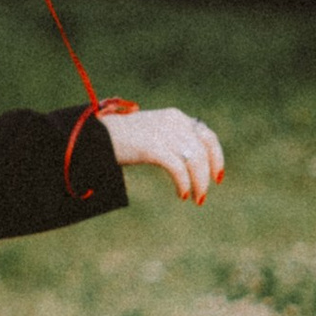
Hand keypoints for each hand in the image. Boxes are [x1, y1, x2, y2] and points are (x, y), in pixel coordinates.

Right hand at [102, 105, 223, 203]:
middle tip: (203, 195)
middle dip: (207, 175)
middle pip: (202, 151)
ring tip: (195, 198)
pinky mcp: (153, 146)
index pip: (207, 135)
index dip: (216, 157)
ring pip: (194, 160)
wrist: (96, 135)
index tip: (218, 176)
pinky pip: (178, 168)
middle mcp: (174, 121)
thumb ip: (171, 140)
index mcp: (175, 117)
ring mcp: (164, 133)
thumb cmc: (121, 138)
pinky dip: (184, 183)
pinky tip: (182, 194)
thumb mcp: (152, 132)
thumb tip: (188, 161)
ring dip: (198, 183)